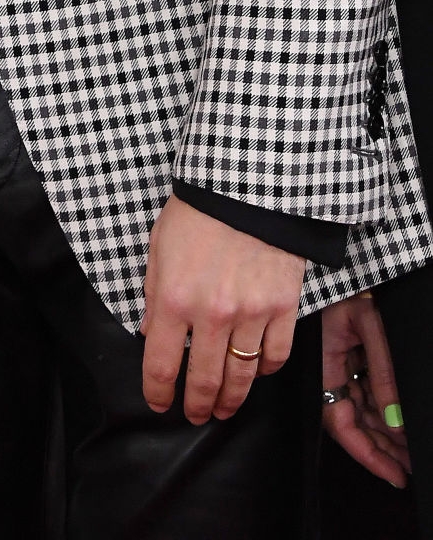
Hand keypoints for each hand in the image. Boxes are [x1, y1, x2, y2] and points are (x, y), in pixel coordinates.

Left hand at [140, 195, 305, 422]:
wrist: (247, 184)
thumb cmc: (198, 210)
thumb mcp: (159, 246)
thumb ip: (153, 292)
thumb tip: (149, 332)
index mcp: (173, 298)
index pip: (160, 364)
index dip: (158, 392)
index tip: (159, 403)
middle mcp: (211, 315)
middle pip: (204, 380)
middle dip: (197, 405)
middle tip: (195, 416)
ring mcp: (251, 315)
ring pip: (242, 377)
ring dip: (231, 399)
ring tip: (224, 409)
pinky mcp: (282, 308)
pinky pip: (276, 356)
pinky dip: (266, 371)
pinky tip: (257, 373)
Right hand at [321, 293, 410, 487]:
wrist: (343, 260)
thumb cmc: (349, 286)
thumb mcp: (369, 325)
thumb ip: (382, 371)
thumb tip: (395, 419)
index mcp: (324, 365)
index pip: (341, 423)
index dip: (367, 453)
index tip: (393, 474)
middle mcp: (329, 371)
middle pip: (351, 424)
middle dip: (380, 450)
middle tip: (408, 470)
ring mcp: (338, 367)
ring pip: (360, 413)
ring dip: (383, 435)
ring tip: (410, 455)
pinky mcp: (347, 360)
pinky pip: (363, 395)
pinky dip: (382, 413)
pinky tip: (398, 425)